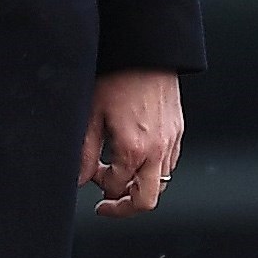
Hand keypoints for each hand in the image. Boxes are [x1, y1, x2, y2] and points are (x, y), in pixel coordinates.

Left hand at [78, 69, 182, 217]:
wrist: (147, 50)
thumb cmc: (117, 77)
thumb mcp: (92, 115)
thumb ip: (85, 154)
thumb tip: (79, 179)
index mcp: (134, 148)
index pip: (116, 189)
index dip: (99, 188)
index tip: (90, 175)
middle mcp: (158, 149)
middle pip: (147, 200)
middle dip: (125, 207)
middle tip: (107, 204)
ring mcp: (171, 140)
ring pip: (161, 183)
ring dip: (139, 185)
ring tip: (120, 173)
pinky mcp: (178, 130)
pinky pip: (169, 163)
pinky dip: (153, 169)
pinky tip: (136, 155)